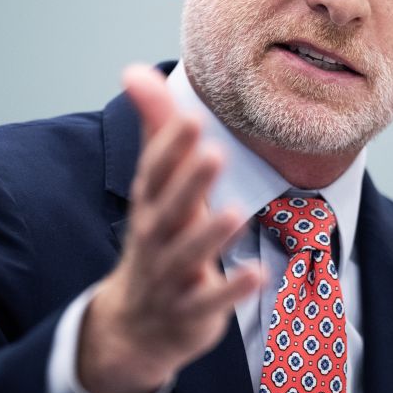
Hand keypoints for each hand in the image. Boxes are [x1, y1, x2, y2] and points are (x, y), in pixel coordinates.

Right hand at [76, 65, 262, 392]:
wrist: (135, 323)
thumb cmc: (156, 237)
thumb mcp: (154, 184)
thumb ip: (154, 128)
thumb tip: (134, 69)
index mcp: (149, 204)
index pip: (154, 172)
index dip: (170, 147)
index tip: (191, 117)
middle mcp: (154, 237)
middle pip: (169, 210)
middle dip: (189, 183)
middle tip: (215, 152)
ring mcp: (169, 276)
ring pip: (187, 255)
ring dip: (209, 235)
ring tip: (235, 212)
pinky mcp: (190, 311)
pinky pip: (210, 301)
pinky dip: (232, 290)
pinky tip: (258, 274)